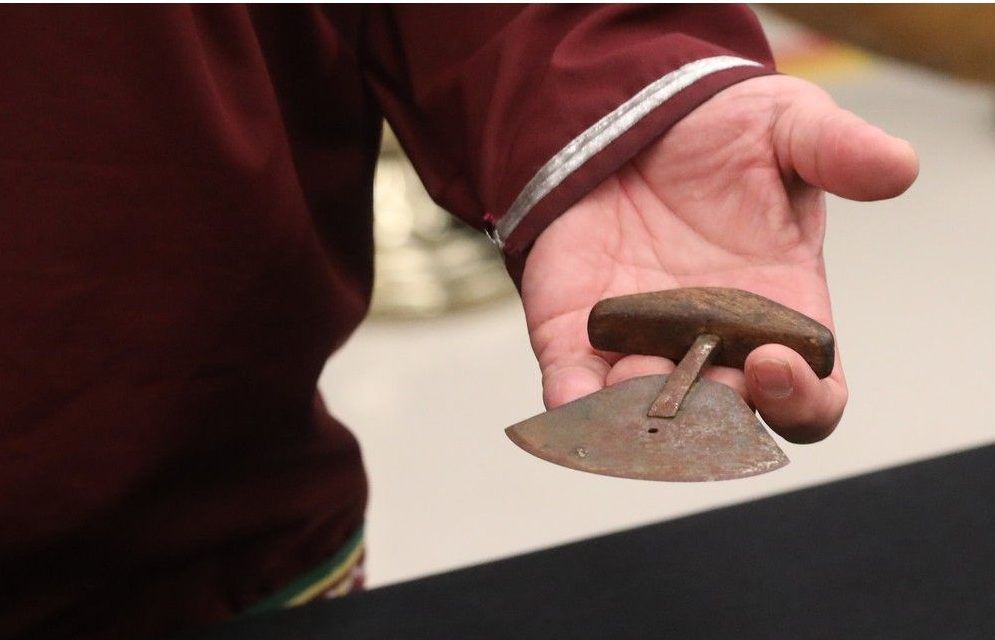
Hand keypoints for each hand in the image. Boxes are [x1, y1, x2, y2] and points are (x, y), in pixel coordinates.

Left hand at [520, 75, 917, 442]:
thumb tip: (898, 167)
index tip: (773, 364)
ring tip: (634, 381)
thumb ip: (839, 149)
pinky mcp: (576, 331)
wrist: (631, 111)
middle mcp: (712, 346)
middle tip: (699, 382)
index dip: (801, 400)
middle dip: (713, 419)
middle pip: (725, 424)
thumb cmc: (722, 131)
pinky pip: (572, 384)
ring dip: (640, 418)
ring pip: (645, 418)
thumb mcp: (788, 125)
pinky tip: (569, 404)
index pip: (810, 396)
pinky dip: (570, 404)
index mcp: (779, 317)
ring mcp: (642, 344)